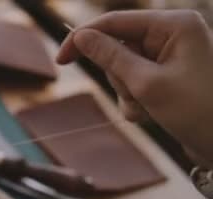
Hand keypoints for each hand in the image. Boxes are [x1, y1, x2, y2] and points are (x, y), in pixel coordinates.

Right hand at [57, 10, 212, 166]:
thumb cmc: (198, 111)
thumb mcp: (147, 84)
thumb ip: (110, 57)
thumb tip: (81, 37)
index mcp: (175, 25)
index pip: (115, 22)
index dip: (84, 39)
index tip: (61, 60)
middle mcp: (173, 34)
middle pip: (117, 48)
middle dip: (118, 77)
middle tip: (136, 95)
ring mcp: (170, 56)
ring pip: (123, 69)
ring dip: (126, 93)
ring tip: (147, 109)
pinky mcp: (167, 76)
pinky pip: (134, 83)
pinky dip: (134, 101)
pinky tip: (149, 115)